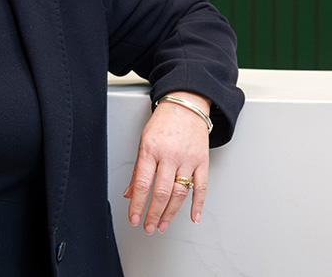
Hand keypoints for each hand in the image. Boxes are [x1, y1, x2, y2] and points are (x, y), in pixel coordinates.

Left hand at [123, 92, 210, 233]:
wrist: (186, 105)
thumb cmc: (164, 122)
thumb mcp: (144, 141)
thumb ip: (138, 168)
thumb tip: (129, 192)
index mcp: (150, 149)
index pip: (141, 183)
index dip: (137, 204)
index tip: (134, 218)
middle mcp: (169, 155)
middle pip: (160, 192)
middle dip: (153, 214)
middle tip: (148, 227)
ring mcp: (187, 159)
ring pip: (179, 193)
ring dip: (170, 213)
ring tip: (163, 225)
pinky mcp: (202, 161)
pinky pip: (201, 187)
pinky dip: (198, 204)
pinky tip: (193, 217)